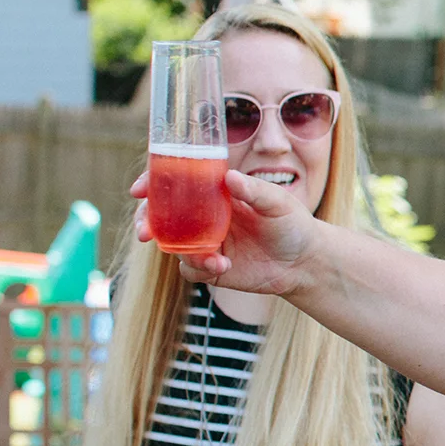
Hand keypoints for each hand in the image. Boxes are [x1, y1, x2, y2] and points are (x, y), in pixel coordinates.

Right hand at [131, 168, 321, 295]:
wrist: (305, 263)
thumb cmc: (294, 225)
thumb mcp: (279, 203)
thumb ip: (255, 191)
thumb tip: (230, 177)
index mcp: (217, 193)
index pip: (177, 182)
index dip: (153, 183)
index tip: (139, 189)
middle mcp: (204, 216)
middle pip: (161, 214)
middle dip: (146, 221)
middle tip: (144, 231)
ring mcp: (205, 242)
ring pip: (171, 244)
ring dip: (179, 251)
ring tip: (211, 255)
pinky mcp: (211, 266)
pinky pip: (189, 268)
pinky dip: (199, 267)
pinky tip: (223, 265)